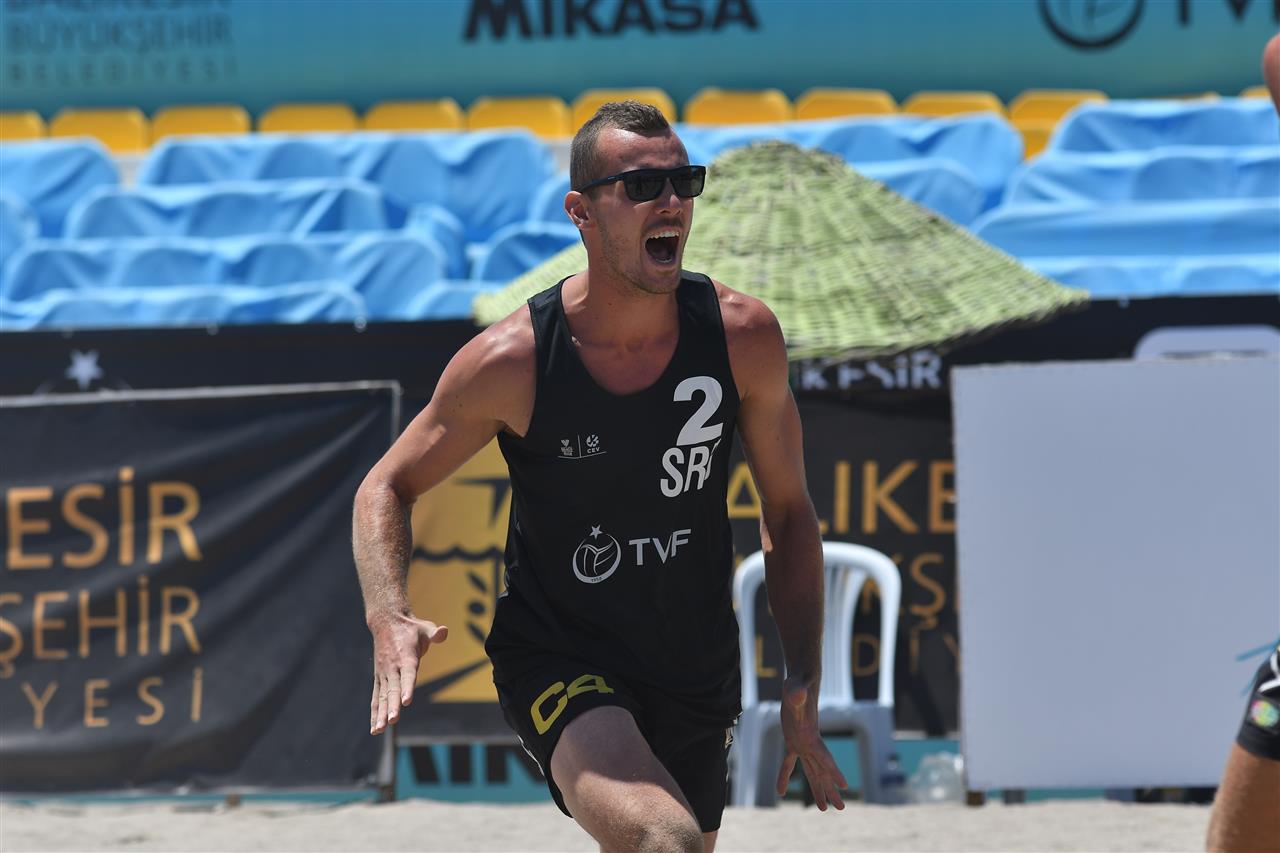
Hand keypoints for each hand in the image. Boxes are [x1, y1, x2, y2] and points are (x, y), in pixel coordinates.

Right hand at [368, 613, 447, 734]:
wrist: (386, 622)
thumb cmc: (411, 629)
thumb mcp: (425, 627)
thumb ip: (435, 633)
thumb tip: (444, 632)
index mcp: (406, 656)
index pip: (407, 674)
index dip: (407, 687)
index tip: (407, 701)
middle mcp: (393, 667)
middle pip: (393, 689)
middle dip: (393, 705)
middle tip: (393, 720)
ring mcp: (384, 673)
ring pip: (383, 696)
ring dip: (381, 713)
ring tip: (379, 730)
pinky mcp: (379, 678)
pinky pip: (377, 697)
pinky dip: (375, 712)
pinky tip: (375, 728)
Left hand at [776, 677, 847, 809]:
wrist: (800, 683)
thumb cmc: (798, 685)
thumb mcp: (795, 688)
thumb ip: (797, 693)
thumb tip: (797, 692)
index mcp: (811, 736)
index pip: (824, 756)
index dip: (833, 770)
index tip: (844, 785)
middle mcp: (810, 744)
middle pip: (822, 771)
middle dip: (831, 790)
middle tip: (841, 808)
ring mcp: (802, 745)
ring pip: (811, 771)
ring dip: (817, 789)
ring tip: (823, 809)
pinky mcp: (792, 742)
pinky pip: (788, 763)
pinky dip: (784, 776)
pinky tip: (780, 792)